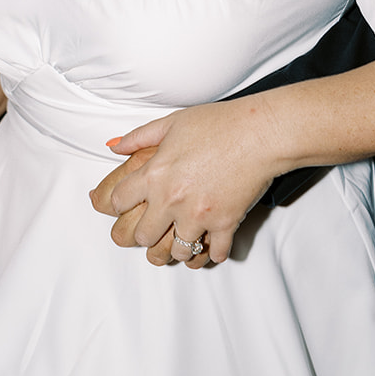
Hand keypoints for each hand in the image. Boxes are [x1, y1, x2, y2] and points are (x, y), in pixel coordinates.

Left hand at [100, 97, 281, 264]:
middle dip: (145, 233)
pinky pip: (214, 253)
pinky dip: (212, 252)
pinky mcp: (225, 224)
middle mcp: (171, 199)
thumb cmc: (218, 123)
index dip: (119, 204)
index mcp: (155, 174)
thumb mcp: (172, 123)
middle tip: (153, 227)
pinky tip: (211, 243)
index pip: (118, 201)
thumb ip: (139, 136)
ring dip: (177, 246)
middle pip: (142, 236)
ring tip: (182, 235)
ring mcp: (198, 215)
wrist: (259, 133)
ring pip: (176, 251)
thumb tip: (115, 147)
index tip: (128, 204)